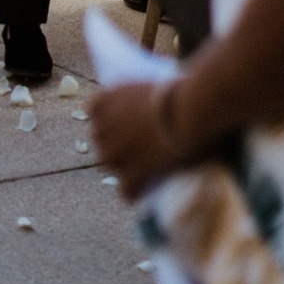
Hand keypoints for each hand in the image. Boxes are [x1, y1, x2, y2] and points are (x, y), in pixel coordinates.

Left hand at [90, 83, 181, 201]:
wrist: (190, 110)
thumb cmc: (181, 94)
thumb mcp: (153, 89)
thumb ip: (142, 101)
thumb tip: (152, 110)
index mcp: (111, 96)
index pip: (94, 108)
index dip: (104, 118)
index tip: (116, 124)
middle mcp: (108, 122)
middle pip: (99, 138)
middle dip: (112, 143)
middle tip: (131, 150)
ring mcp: (118, 148)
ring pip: (109, 164)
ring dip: (119, 167)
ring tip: (134, 172)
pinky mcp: (134, 169)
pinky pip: (125, 187)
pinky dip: (131, 192)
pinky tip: (137, 194)